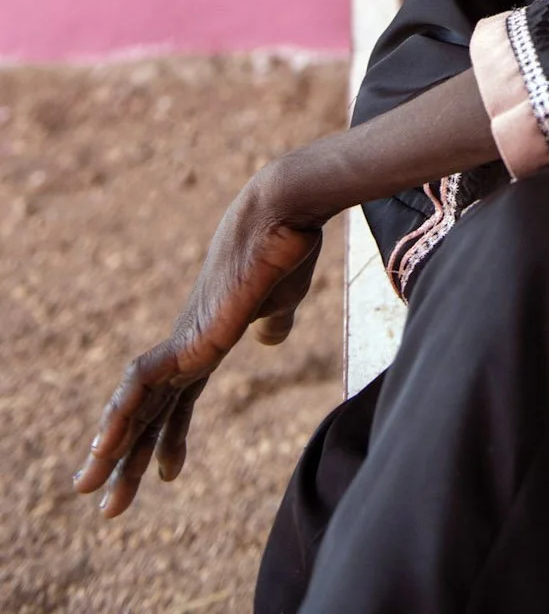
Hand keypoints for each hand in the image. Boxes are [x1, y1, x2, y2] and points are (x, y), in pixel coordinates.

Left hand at [73, 169, 321, 517]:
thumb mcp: (282, 299)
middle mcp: (190, 343)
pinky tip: (104, 444)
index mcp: (210, 340)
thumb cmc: (288, 251)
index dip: (170, 436)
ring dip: (114, 449)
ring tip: (90, 489)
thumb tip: (269, 339)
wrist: (284, 215)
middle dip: (128, 458)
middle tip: (104, 504)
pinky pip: (142, 382)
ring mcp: (186, 339)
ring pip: (137, 404)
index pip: (179, 398)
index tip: (166, 473)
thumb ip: (272, 320)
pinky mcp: (189, 336)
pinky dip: (120, 414)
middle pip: (151, 411)